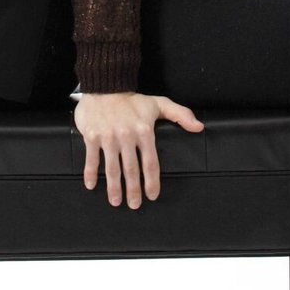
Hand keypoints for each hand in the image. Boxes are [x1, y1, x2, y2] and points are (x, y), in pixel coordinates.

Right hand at [74, 91, 204, 207]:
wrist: (104, 85)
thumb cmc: (131, 99)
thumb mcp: (158, 104)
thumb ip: (180, 114)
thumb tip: (199, 127)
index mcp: (144, 131)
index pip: (150, 163)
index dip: (152, 182)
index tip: (152, 195)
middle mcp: (126, 136)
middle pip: (131, 170)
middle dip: (133, 190)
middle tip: (134, 204)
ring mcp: (108, 137)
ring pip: (112, 168)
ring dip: (114, 188)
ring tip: (116, 201)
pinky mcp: (92, 136)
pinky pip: (92, 158)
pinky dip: (91, 173)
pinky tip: (91, 185)